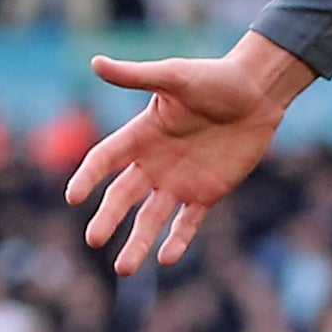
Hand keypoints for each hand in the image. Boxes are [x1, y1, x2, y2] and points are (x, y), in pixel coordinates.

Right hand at [65, 33, 314, 273]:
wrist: (257, 93)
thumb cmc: (214, 78)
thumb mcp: (175, 76)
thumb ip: (137, 76)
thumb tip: (95, 62)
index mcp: (140, 136)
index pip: (105, 160)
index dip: (88, 177)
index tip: (73, 196)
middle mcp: (153, 163)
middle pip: (123, 197)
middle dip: (109, 218)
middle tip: (94, 239)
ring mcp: (179, 182)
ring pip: (151, 219)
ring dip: (138, 243)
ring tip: (124, 269)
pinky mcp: (207, 194)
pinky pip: (188, 223)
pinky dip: (178, 240)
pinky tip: (167, 259)